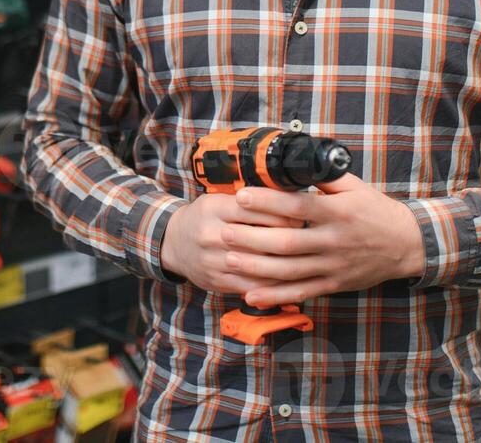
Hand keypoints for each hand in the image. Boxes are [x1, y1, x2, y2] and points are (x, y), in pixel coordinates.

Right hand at [160, 194, 304, 295]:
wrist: (173, 243)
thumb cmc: (204, 217)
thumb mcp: (216, 198)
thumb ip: (246, 200)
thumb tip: (285, 195)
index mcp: (213, 208)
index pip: (254, 208)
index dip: (281, 211)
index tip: (301, 214)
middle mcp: (210, 234)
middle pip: (258, 237)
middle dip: (287, 237)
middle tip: (307, 236)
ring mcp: (212, 260)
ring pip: (257, 264)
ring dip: (283, 262)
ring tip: (303, 257)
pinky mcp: (216, 281)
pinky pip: (251, 285)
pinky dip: (272, 283)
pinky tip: (288, 278)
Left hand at [221, 175, 425, 307]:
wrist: (406, 244)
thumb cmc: (375, 210)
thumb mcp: (354, 186)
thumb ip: (323, 176)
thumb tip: (294, 161)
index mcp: (337, 212)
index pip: (297, 206)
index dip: (267, 202)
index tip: (241, 196)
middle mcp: (334, 240)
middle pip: (288, 242)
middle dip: (253, 239)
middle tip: (225, 233)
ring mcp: (333, 266)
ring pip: (290, 271)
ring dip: (257, 268)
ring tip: (229, 260)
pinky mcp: (334, 285)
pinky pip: (301, 292)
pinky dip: (276, 296)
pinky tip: (252, 295)